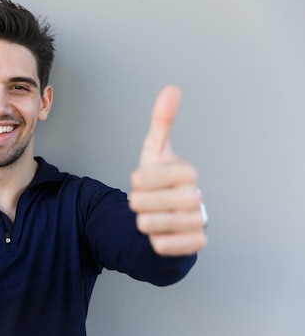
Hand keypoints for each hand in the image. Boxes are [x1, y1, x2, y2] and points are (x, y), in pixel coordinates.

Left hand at [128, 86, 206, 255]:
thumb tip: (172, 89)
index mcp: (187, 172)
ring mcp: (198, 220)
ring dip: (146, 223)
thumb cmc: (159, 182)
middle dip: (139, 203)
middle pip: (153, 202)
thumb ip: (162, 122)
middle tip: (138, 203)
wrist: (165, 215)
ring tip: (145, 219)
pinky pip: (173, 246)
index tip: (136, 182)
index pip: (153, 176)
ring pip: (160, 225)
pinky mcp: (196, 243)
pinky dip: (160, 243)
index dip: (140, 180)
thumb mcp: (155, 152)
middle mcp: (197, 196)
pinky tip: (157, 237)